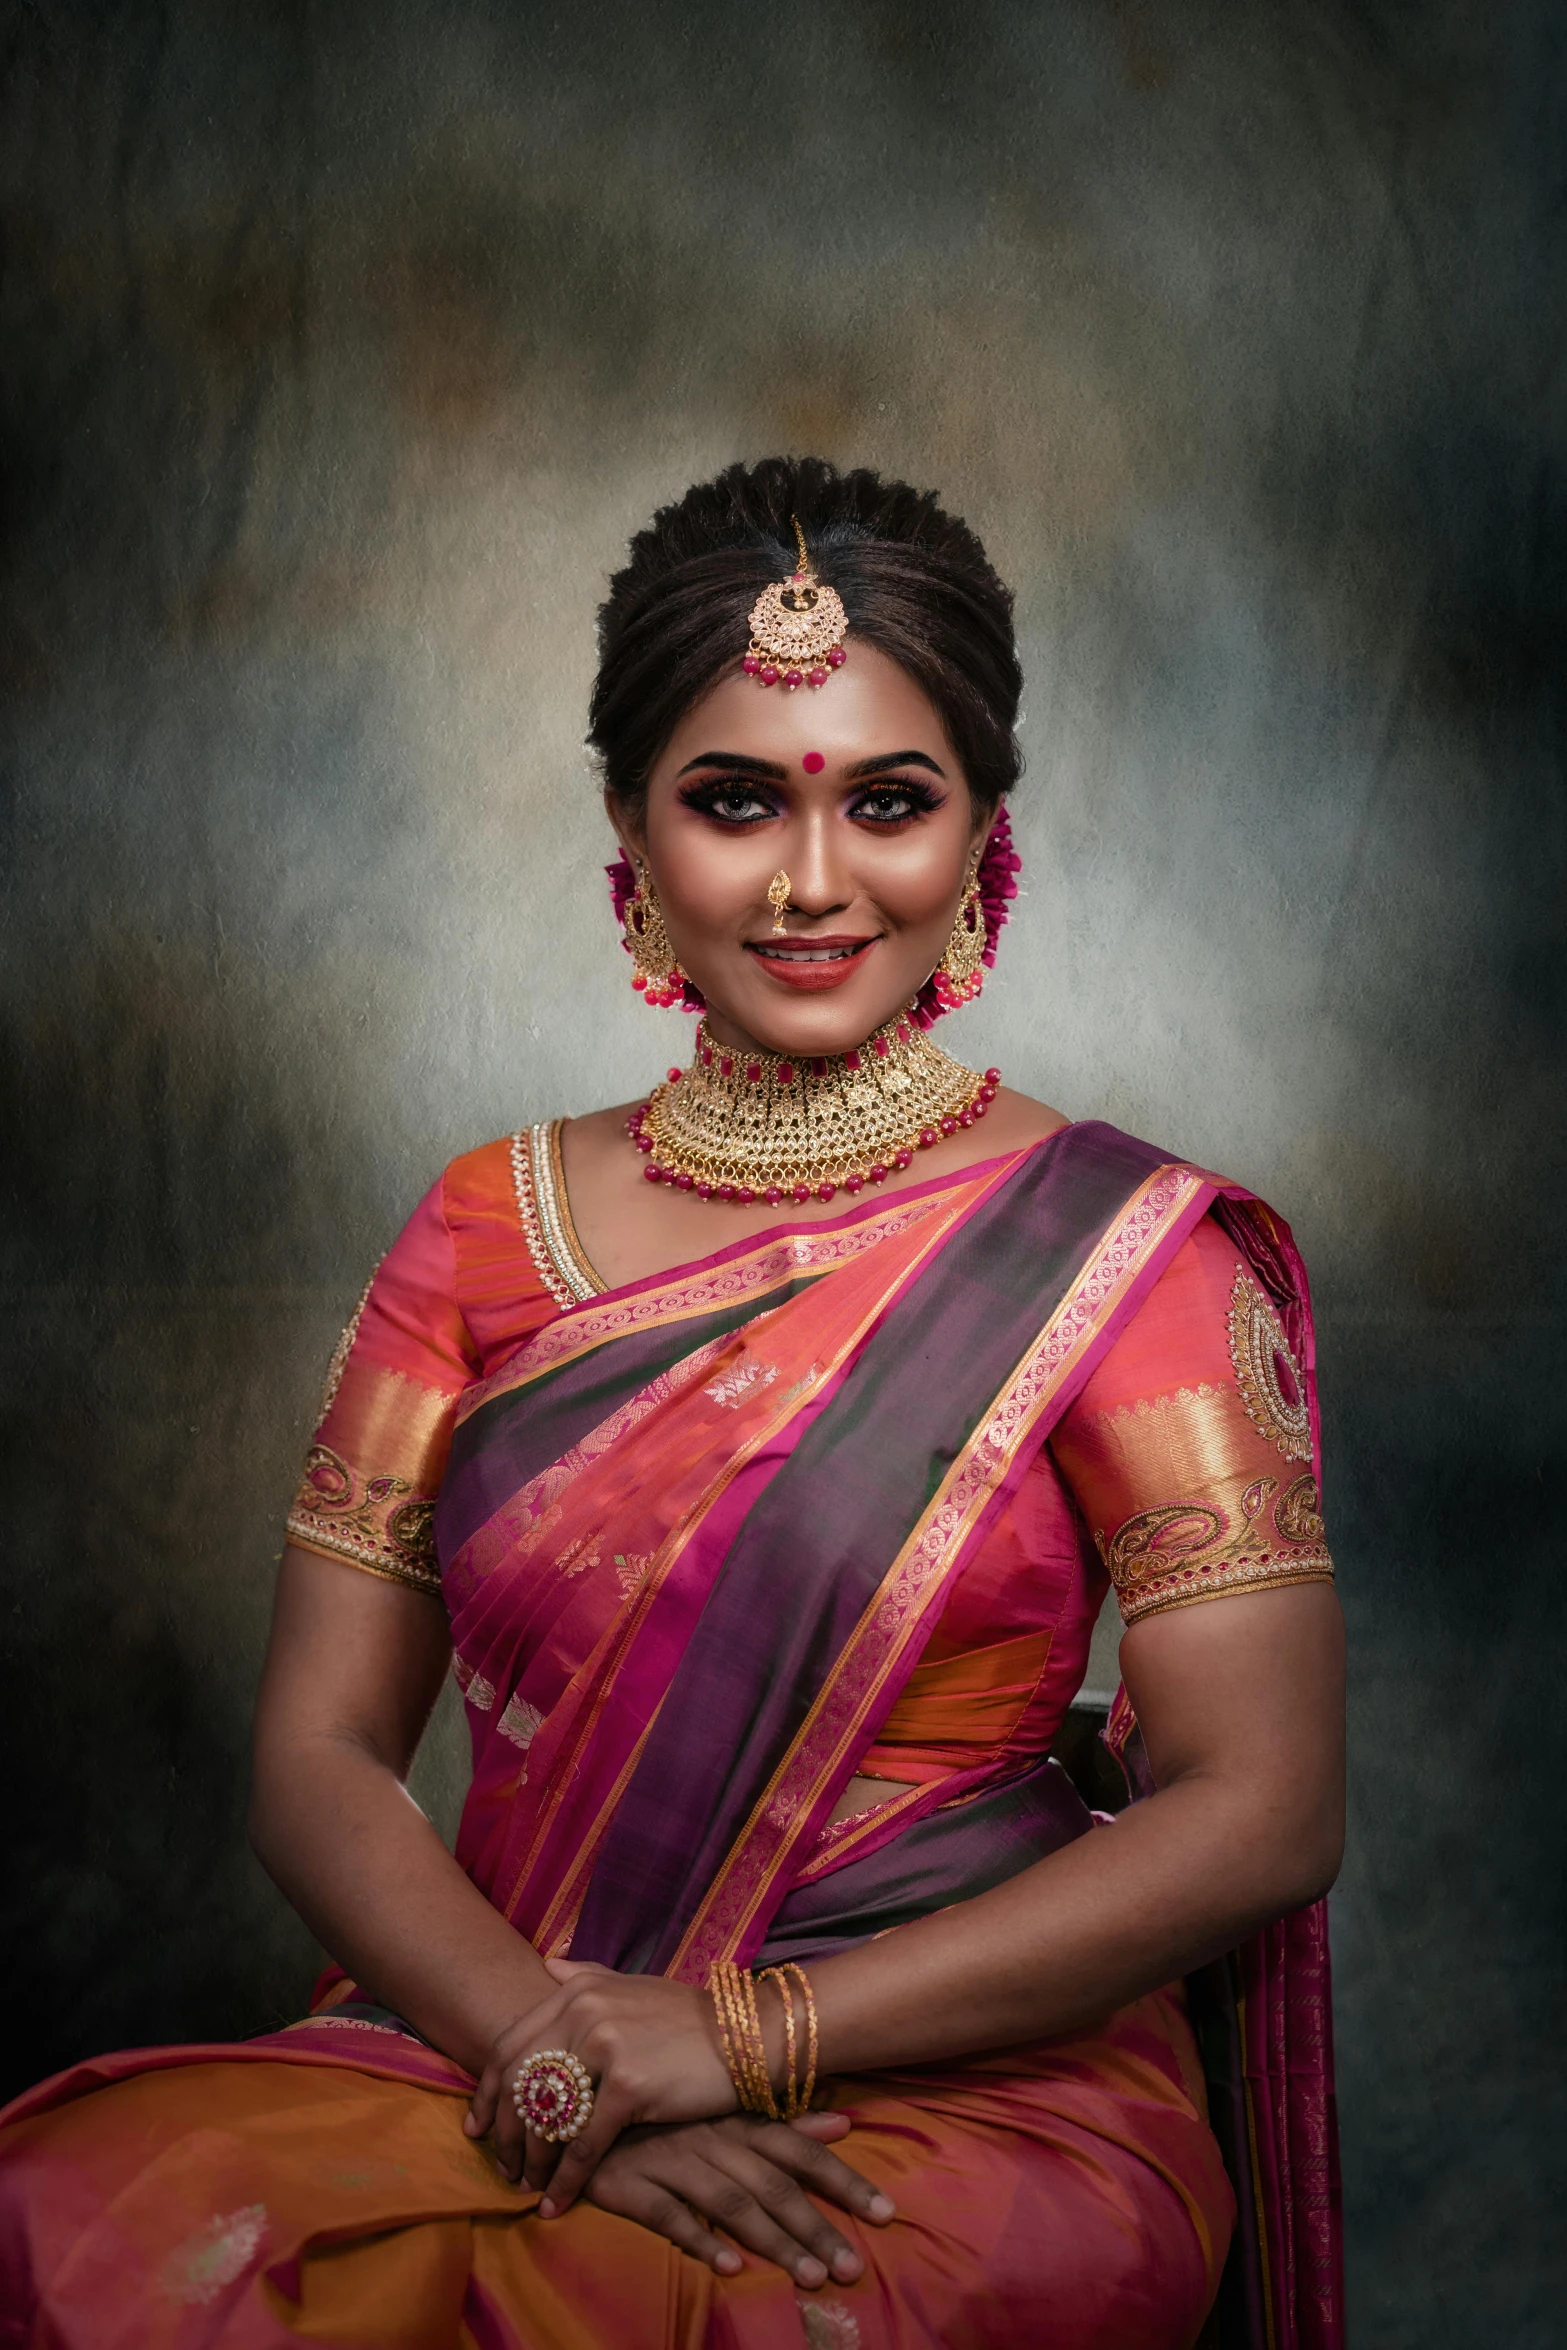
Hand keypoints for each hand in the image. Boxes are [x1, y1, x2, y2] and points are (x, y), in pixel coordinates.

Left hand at [464, 1957, 740, 2203]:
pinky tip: (556, 2203)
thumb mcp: (632, 1985)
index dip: (487, 2092)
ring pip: (545, 2116)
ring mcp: (605, 2045)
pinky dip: (565, 2180)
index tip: (477, 2127)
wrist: (748, 2035)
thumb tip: (546, 1964)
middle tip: (501, 2167)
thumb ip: (585, 1975)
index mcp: (578, 1989)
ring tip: (527, 2187)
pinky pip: (583, 2144)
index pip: (511, 2045)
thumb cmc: (689, 2020)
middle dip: (503, 2133)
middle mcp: (583, 2010)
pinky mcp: (628, 2085)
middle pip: (518, 2083)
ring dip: (530, 2162)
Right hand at [582, 2112, 893, 2286]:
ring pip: (733, 2203)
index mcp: (735, 2121)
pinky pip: (670, 2213)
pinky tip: (729, 2267)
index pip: (800, 2150)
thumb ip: (781, 2121)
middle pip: (775, 2185)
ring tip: (810, 2278)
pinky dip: (700, 2239)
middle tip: (853, 2268)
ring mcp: (672, 2160)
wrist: (579, 2103)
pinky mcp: (632, 2184)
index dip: (843, 2180)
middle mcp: (711, 2138)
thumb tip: (843, 2121)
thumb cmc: (662, 2113)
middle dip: (818, 2228)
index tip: (886, 2213)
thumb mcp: (723, 2111)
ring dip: (775, 2242)